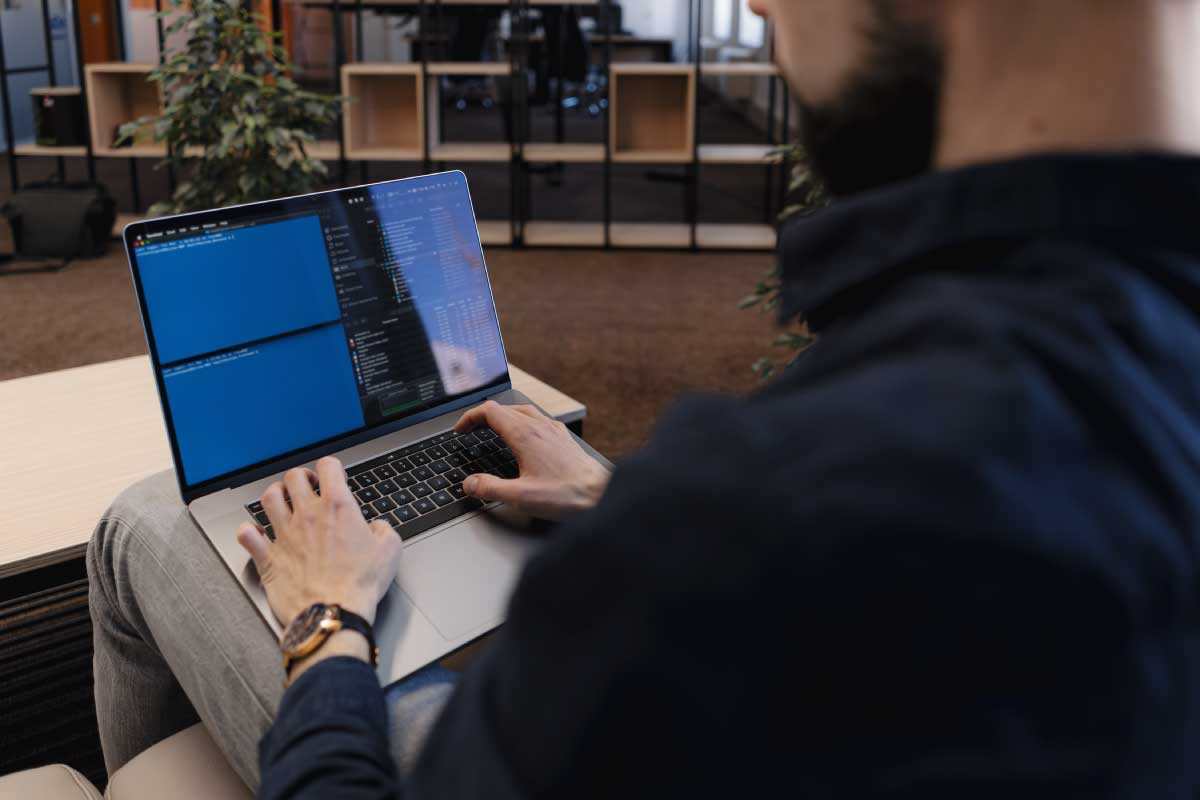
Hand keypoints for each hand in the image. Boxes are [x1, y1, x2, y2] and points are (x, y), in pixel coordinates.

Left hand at [236, 457, 402, 628]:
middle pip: (294, 477)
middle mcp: (307, 515)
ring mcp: (284, 535)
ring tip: (283, 502)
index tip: (334, 476)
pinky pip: (247, 535)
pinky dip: (248, 531)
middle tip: (308, 488)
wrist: (333, 613)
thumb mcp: (390, 550)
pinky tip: (255, 533)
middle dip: (302, 477)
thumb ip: (383, 530)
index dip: (331, 468)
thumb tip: (377, 527)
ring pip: (268, 498)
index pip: (328, 466)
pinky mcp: (269, 558)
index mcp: (337, 507)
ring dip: (275, 495)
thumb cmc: (360, 584)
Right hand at [454, 401, 610, 520]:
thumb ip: (490, 488)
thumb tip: (469, 483)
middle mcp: (539, 426)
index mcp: (525, 435)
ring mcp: (553, 430)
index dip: (469, 417)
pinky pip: (537, 419)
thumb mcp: (521, 497)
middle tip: (470, 431)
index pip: (490, 411)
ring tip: (492, 430)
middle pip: (503, 408)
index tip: (460, 430)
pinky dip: (521, 421)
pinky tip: (524, 436)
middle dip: (482, 417)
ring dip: (502, 417)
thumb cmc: (566, 495)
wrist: (600, 494)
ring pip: (521, 411)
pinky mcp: (563, 437)